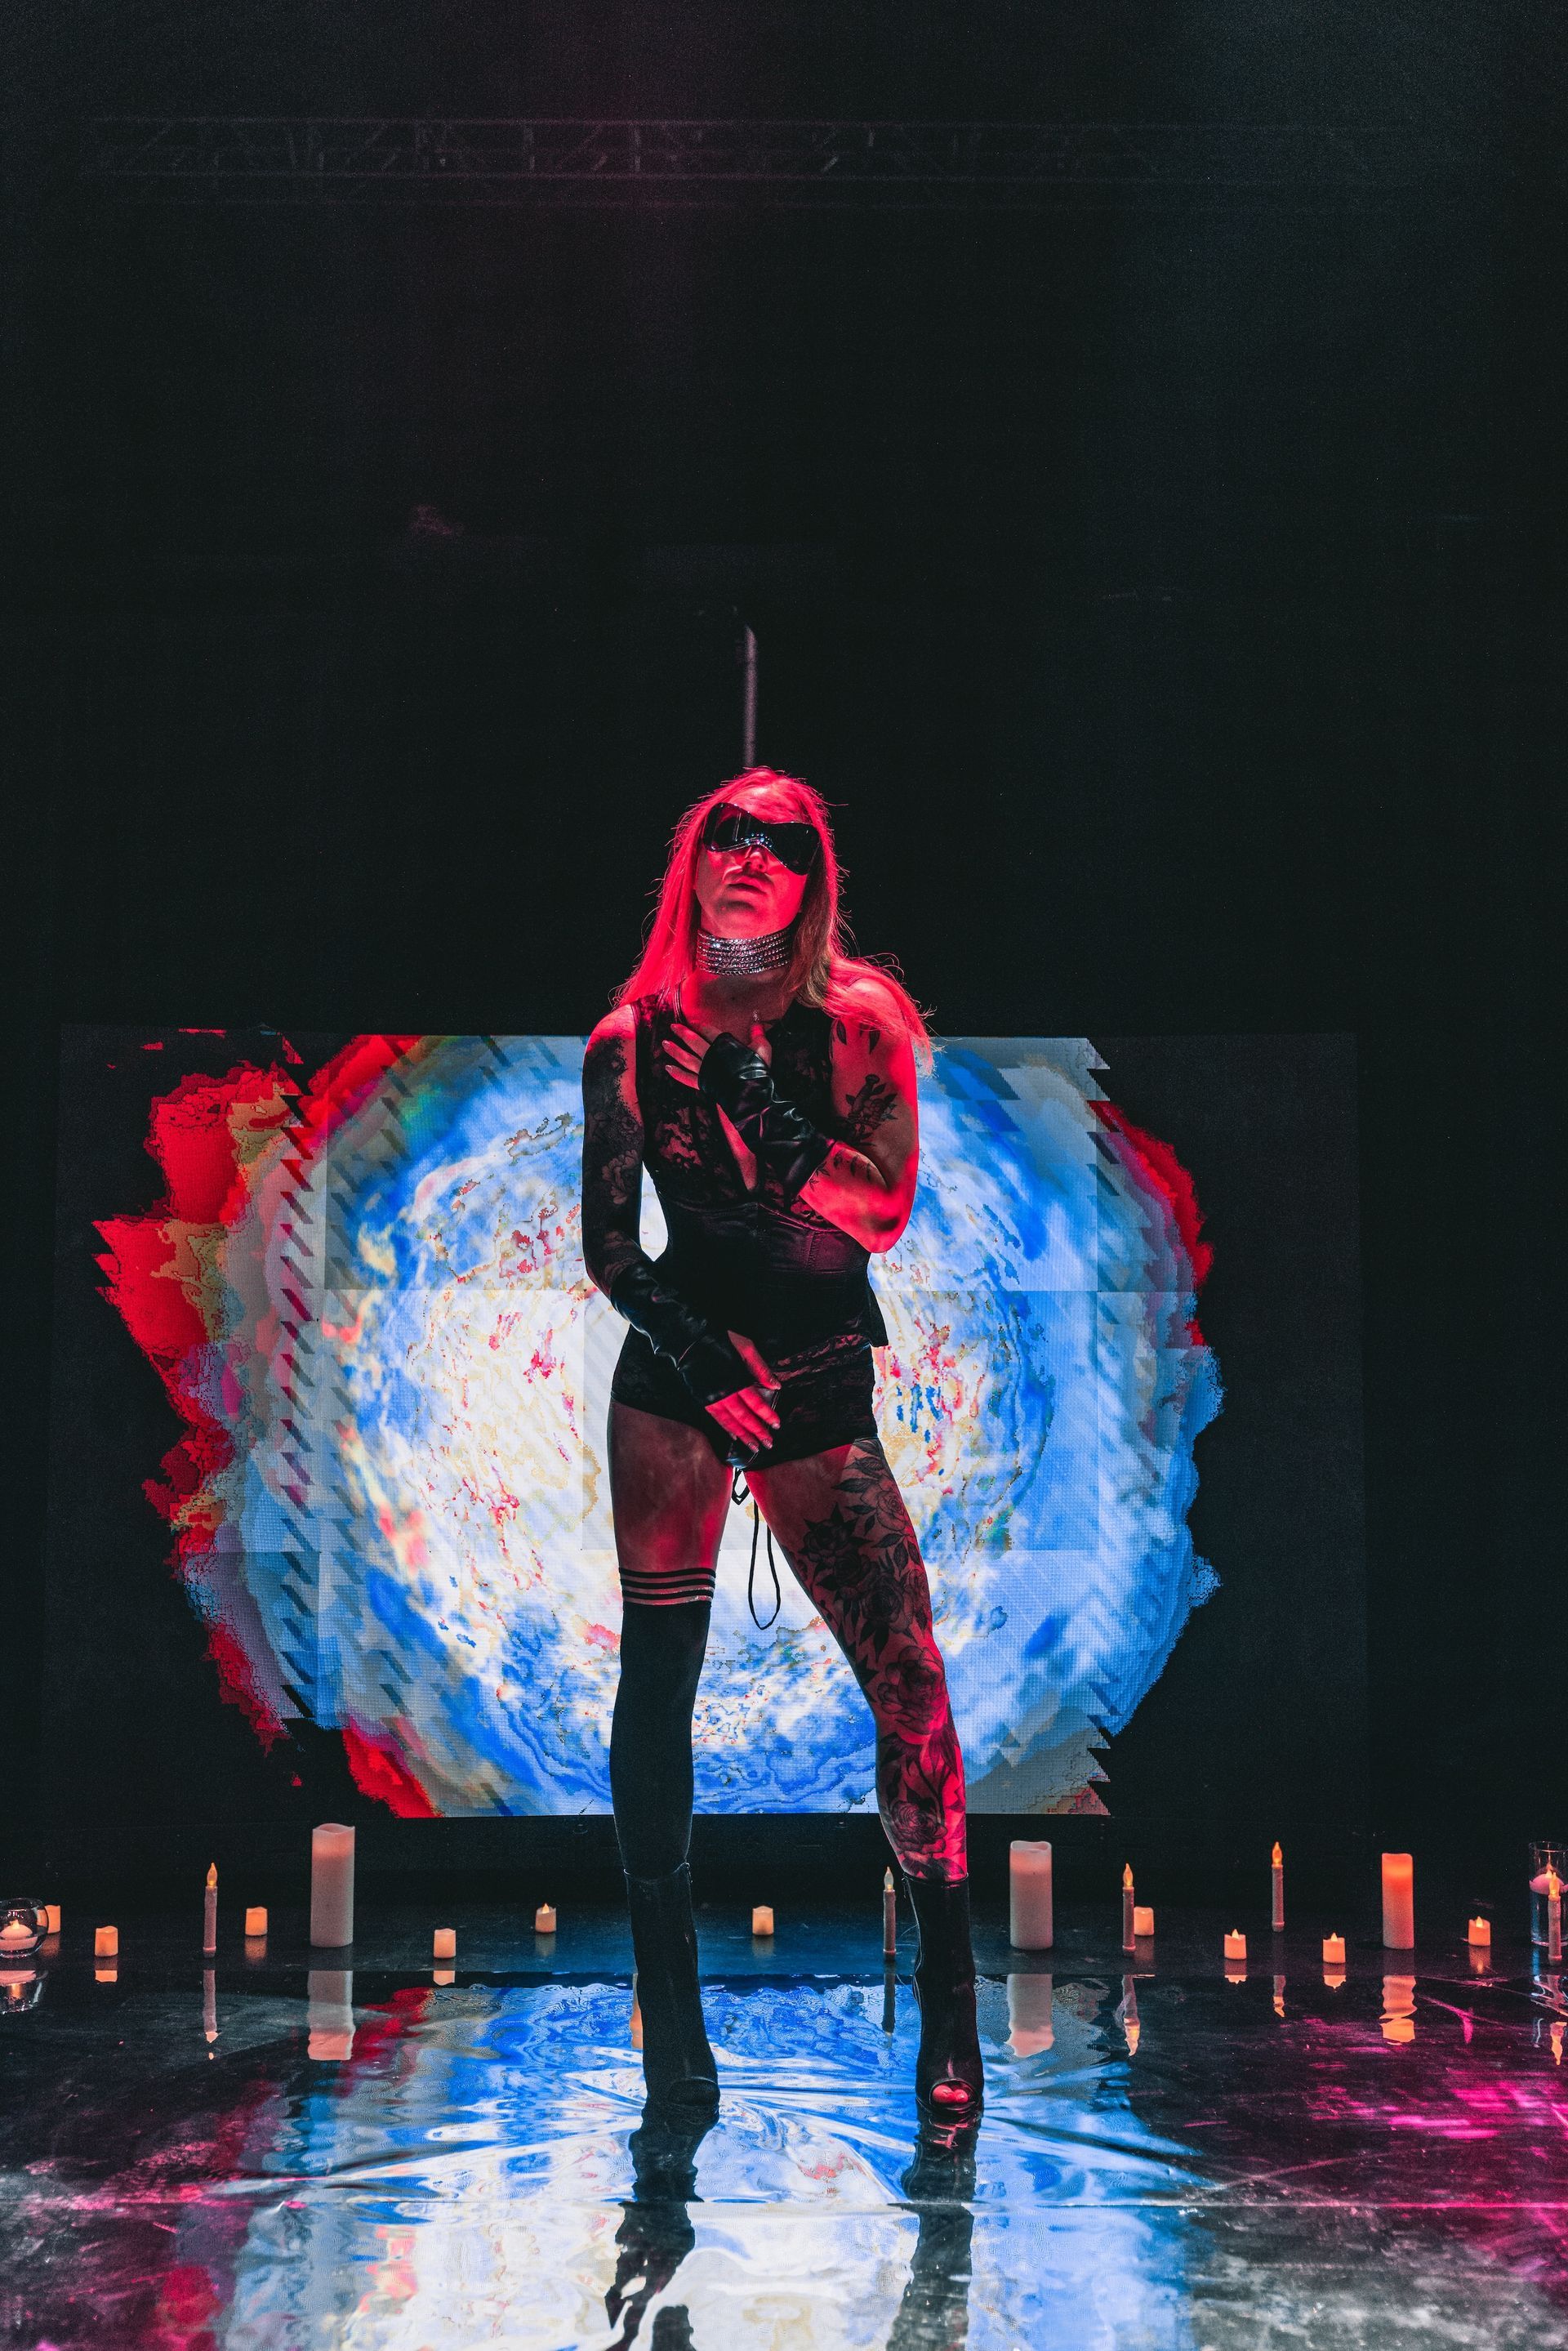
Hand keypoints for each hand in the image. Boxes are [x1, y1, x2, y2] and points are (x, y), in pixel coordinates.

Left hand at [663, 1018, 768, 1091]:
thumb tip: (756, 1014)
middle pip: (693, 1041)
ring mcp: (705, 1070)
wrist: (752, 1093)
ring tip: (665, 1043)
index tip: (693, 1022)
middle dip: (682, 1033)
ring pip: (686, 1058)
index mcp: (723, 1044)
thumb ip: (757, 1030)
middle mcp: (710, 1055)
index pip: (709, 1031)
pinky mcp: (703, 1083)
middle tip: (672, 1027)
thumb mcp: (762, 1047)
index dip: (701, 1026)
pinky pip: (687, 1078)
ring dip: (675, 1050)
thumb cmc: (758, 1069)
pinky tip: (668, 1068)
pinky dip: (677, 1073)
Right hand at [703, 1330, 780, 1453]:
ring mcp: (712, 1398)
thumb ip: (760, 1368)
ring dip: (743, 1435)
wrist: (690, 1342)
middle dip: (757, 1431)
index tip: (776, 1425)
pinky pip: (717, 1418)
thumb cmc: (720, 1341)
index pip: (755, 1404)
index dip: (767, 1415)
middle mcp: (724, 1393)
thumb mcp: (746, 1347)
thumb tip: (775, 1386)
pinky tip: (735, 1436)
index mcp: (737, 1380)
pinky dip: (727, 1429)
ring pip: (730, 1422)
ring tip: (754, 1446)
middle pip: (744, 1418)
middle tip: (768, 1443)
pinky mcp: (703, 1400)